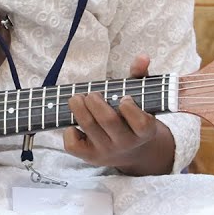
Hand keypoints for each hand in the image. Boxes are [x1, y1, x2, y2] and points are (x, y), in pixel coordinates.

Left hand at [63, 55, 174, 175]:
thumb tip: (142, 56)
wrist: (134, 153)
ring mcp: (107, 152)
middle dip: (95, 101)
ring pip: (89, 128)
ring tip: (76, 98)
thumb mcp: (142, 100)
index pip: (140, 122)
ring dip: (79, 108)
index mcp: (145, 131)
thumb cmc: (135, 119)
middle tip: (91, 94)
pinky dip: (68, 131)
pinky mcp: (89, 157)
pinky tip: (74, 123)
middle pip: (108, 120)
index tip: (123, 98)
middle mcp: (126, 144)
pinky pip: (73, 145)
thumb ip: (140, 77)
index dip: (130, 107)